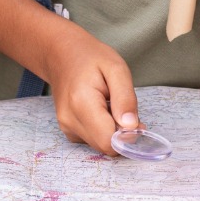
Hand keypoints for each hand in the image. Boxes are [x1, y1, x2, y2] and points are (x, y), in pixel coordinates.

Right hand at [42, 28, 138, 155]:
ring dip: (113, 131)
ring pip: (100, 144)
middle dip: (122, 133)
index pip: (108, 141)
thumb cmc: (91, 57)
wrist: (61, 54)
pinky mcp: (68, 130)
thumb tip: (131, 127)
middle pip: (105, 146)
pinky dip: (103, 130)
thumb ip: (125, 98)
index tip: (137, 120)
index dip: (128, 136)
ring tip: (111, 105)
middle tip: (125, 108)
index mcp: (82, 103)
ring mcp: (66, 126)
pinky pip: (93, 139)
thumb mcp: (116, 68)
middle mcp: (70, 120)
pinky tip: (101, 110)